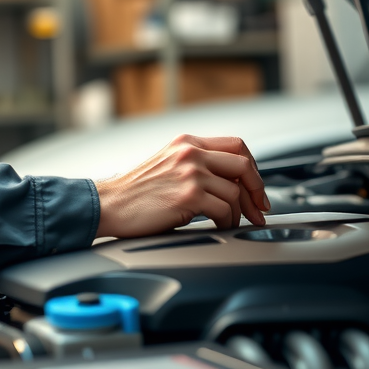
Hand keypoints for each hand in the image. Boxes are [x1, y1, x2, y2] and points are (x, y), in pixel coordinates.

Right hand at [94, 133, 269, 238]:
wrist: (109, 205)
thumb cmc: (136, 192)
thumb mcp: (168, 164)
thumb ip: (195, 164)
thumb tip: (228, 181)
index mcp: (187, 142)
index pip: (236, 145)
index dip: (252, 167)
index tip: (255, 187)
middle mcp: (190, 153)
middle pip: (243, 164)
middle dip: (256, 190)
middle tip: (259, 208)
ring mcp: (190, 172)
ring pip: (235, 190)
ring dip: (239, 212)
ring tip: (232, 223)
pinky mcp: (188, 195)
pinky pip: (224, 210)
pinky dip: (227, 222)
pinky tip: (221, 226)